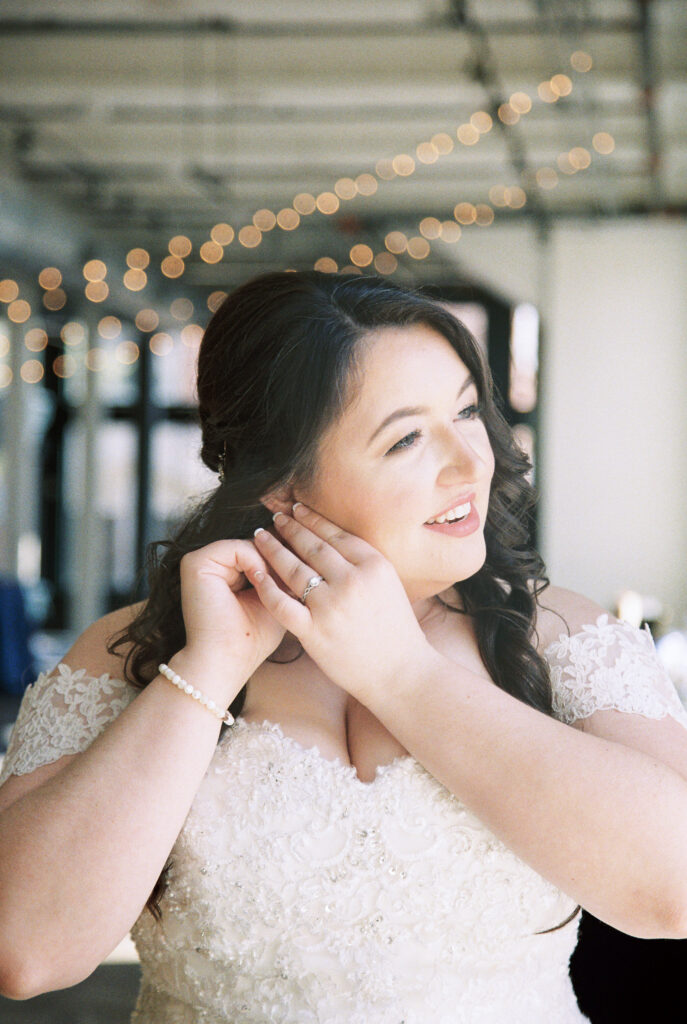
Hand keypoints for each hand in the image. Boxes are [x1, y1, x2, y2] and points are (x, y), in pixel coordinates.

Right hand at [178, 538, 288, 691]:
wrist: (227, 661)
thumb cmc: (253, 639)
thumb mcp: (275, 599)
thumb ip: (282, 575)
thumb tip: (303, 547)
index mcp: (226, 572)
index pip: (261, 551)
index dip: (287, 556)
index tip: (309, 567)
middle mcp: (211, 563)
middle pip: (257, 545)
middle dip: (282, 556)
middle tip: (299, 571)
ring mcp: (200, 561)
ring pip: (250, 545)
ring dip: (270, 562)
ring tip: (277, 584)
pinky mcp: (195, 563)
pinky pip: (237, 547)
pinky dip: (254, 562)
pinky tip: (260, 581)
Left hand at [248, 503, 434, 704]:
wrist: (401, 673)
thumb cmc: (397, 632)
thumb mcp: (390, 586)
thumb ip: (364, 565)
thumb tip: (337, 543)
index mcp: (374, 566)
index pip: (336, 535)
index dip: (313, 519)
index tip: (297, 509)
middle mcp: (352, 581)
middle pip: (312, 547)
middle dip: (291, 528)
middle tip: (276, 517)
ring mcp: (330, 606)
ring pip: (293, 569)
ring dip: (273, 549)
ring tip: (260, 537)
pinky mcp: (313, 631)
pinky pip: (281, 603)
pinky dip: (265, 586)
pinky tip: (255, 572)